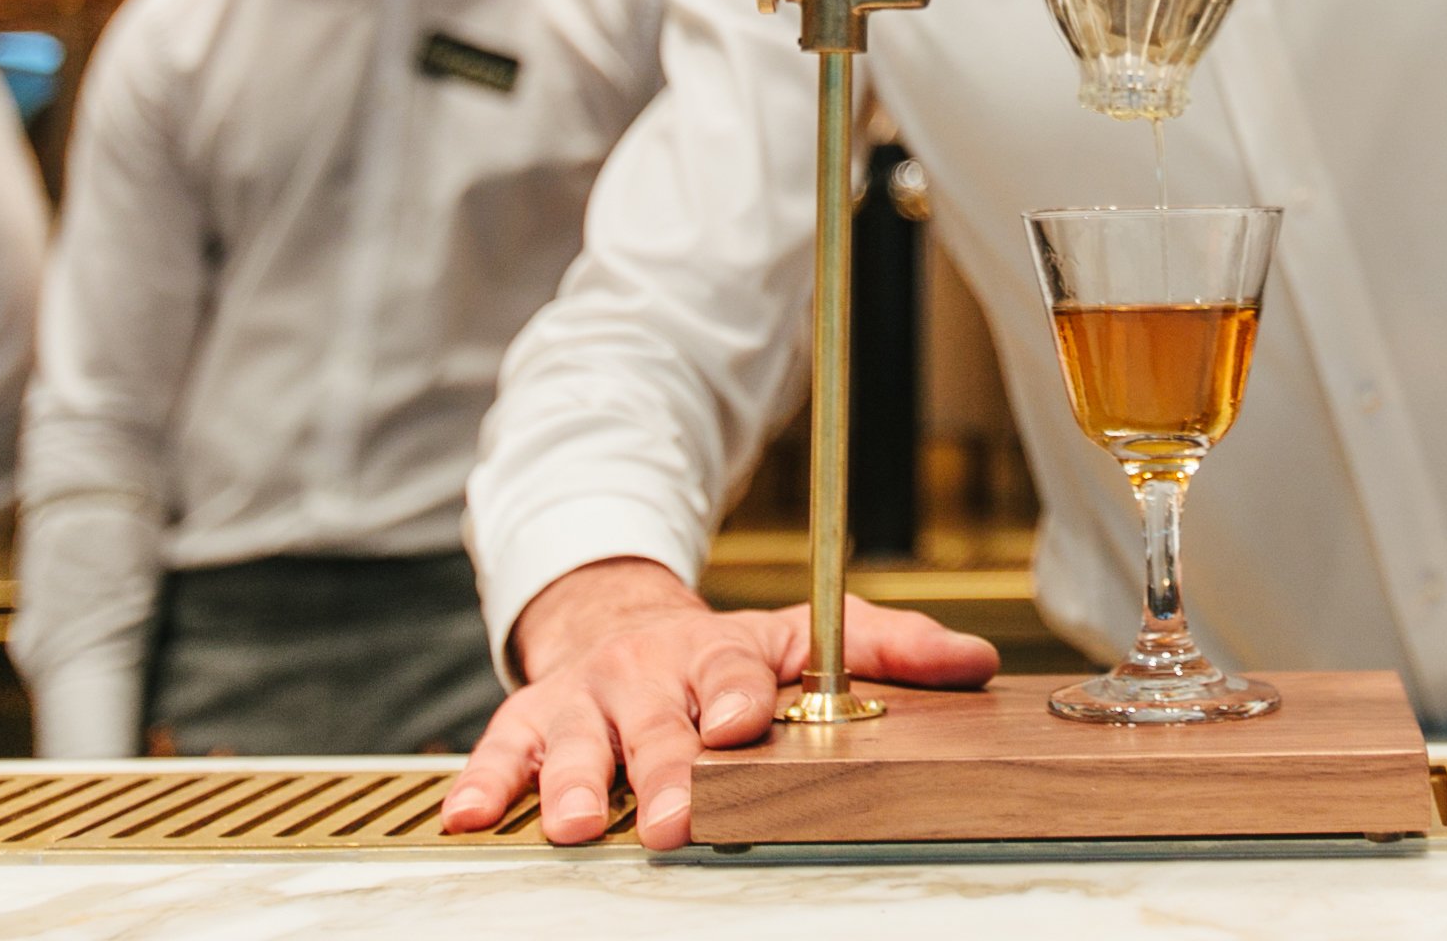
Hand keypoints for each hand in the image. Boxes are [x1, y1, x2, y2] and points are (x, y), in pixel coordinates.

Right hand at [439, 558, 996, 849]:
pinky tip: (471, 816)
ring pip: (573, 741)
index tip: (742, 722)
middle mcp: (647, 673)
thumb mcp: (805, 637)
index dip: (738, 696)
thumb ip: (887, 649)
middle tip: (667, 815)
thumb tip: (974, 664)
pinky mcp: (529, 719)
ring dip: (570, 783)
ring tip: (570, 825)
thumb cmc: (726, 654)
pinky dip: (483, 783)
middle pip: (656, 724)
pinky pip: (500, 750)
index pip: (734, 671)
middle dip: (660, 769)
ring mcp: (584, 698)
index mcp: (720, 652)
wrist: (623, 621)